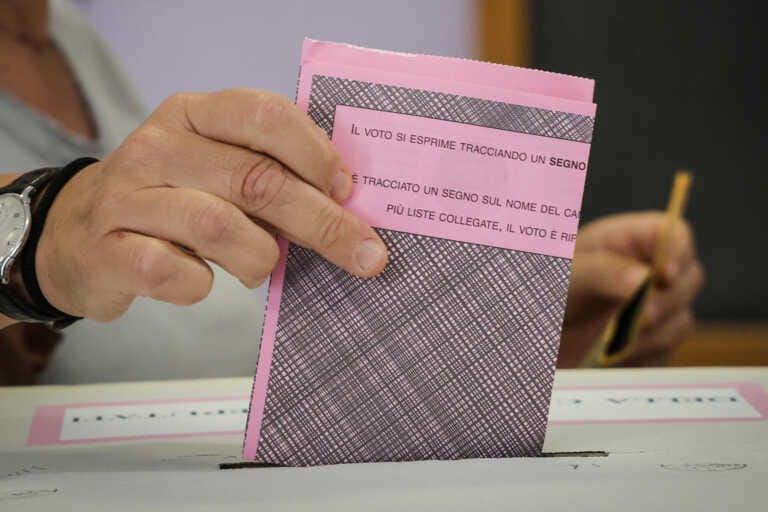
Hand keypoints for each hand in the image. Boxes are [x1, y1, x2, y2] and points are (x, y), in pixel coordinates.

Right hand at [35, 89, 388, 320]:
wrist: (78, 236)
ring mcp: (126, 197)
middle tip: (365, 255)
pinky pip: (176, 273)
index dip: (314, 152)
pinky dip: (203, 286)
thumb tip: (346, 205)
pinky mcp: (107, 249)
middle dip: (321, 222)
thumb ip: (268, 172)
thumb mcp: (214, 168)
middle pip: (255, 179)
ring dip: (259, 258)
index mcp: (192, 113)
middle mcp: (156, 146)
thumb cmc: (171, 200)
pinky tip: (201, 280)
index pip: (261, 115)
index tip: (348, 190)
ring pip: (219, 226)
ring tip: (260, 266)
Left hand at [558, 211, 704, 366]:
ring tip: (617, 346)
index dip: (677, 251)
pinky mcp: (651, 345)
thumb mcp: (568, 274)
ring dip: (653, 335)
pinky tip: (616, 360)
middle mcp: (648, 273)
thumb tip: (645, 280)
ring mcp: (654, 310)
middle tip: (642, 317)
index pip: (673, 234)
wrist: (528, 335)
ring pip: (681, 320)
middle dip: (668, 299)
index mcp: (628, 241)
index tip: (664, 275)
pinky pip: (665, 353)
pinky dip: (644, 358)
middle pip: (688, 278)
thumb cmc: (543, 290)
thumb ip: (604, 271)